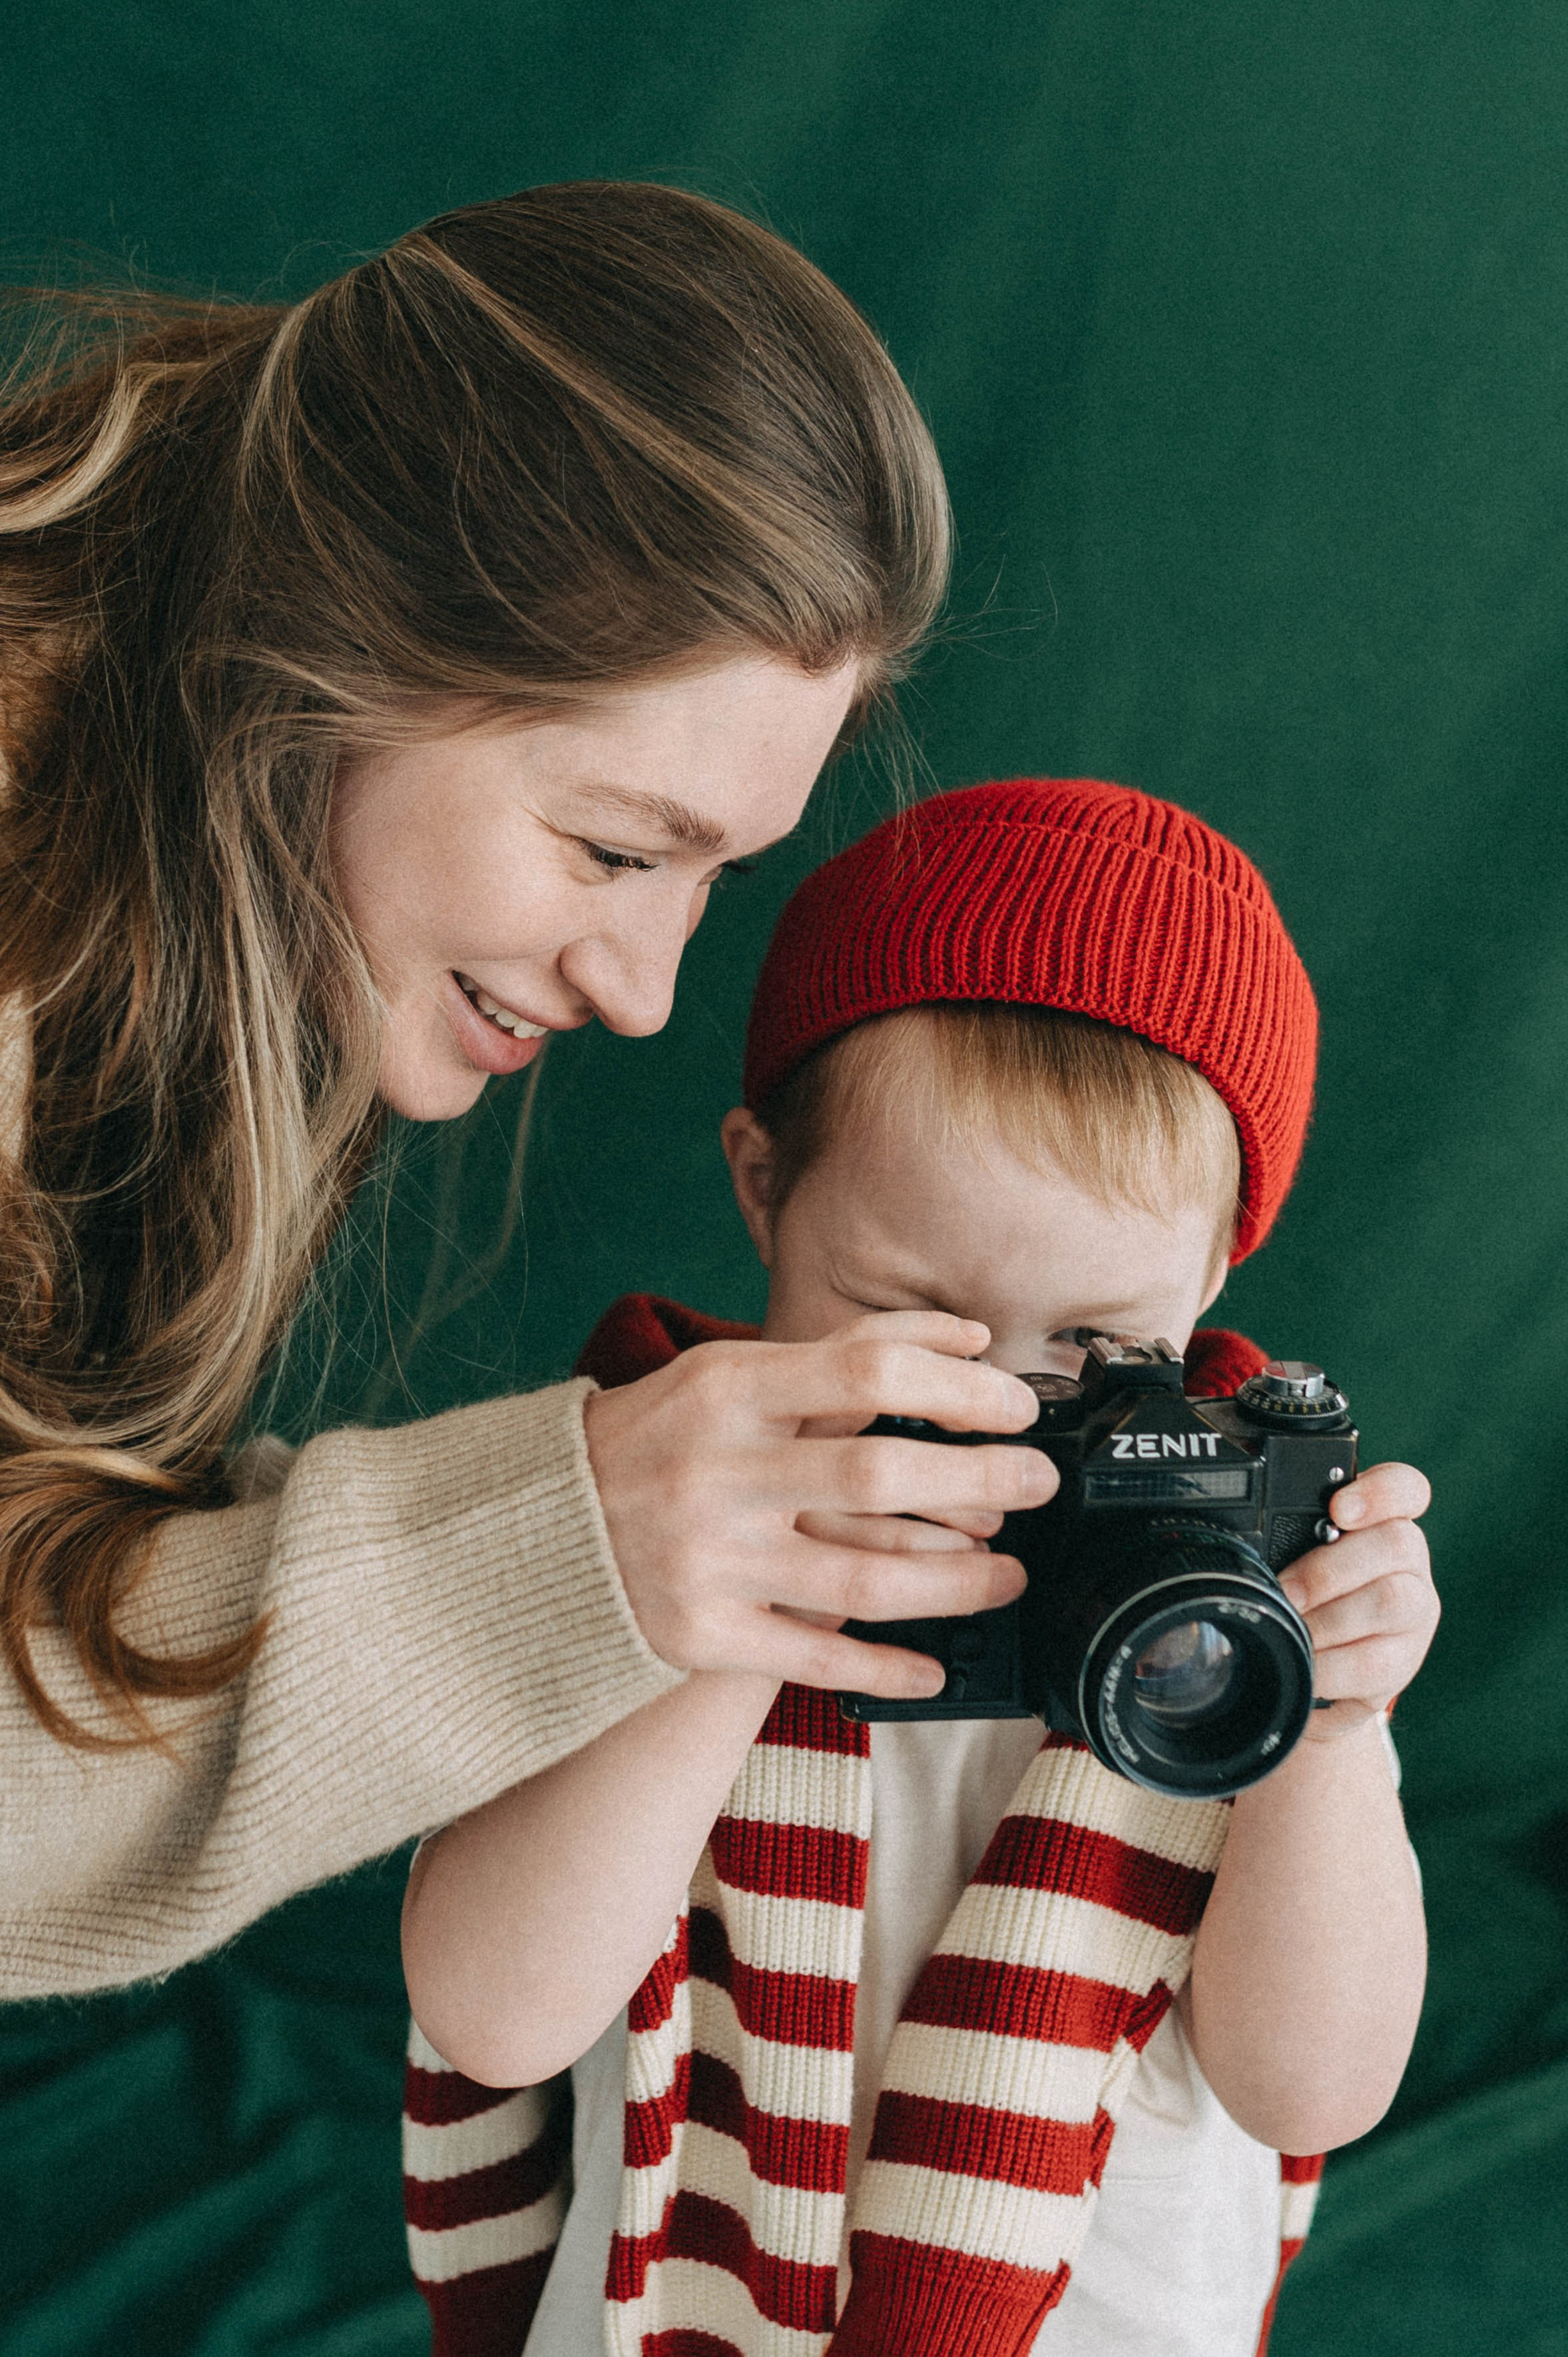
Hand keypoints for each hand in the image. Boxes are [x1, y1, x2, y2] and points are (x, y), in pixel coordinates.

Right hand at [582, 1312, 1055, 1695]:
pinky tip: (931, 1669)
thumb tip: (965, 1340)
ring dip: (955, 1582)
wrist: (540, 1528)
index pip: (866, 1371)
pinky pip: (813, 1657)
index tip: (1013, 1402)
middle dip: (980, 1480)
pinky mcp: (702, 1633)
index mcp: (728, 1391)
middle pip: (879, 1473)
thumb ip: (839, 1356)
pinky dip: (882, 1669)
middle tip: (1038, 1483)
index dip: (956, 1385)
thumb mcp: (729, 1374)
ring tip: (1007, 1575)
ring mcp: (712, 1559)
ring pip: (863, 1578)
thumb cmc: (657, 1439)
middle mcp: (719, 1472)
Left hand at [1278, 1460, 1437, 1741]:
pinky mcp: (1404, 1659)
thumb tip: (1235, 1544)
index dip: (1381, 1492)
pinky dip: (1331, 1668)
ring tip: (1294, 1630)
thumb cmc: (1299, 1596)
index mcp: (1376, 1520)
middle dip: (1328, 1569)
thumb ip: (1279, 1539)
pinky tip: (1307, 1667)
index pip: (1405, 1488)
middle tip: (1286, 1591)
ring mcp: (1414, 1610)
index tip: (1339, 1509)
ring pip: (1393, 1601)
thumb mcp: (1287, 1558)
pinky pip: (1376, 1662)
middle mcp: (1406, 1560)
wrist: (1315, 1664)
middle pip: (1395, 1543)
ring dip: (1330, 1619)